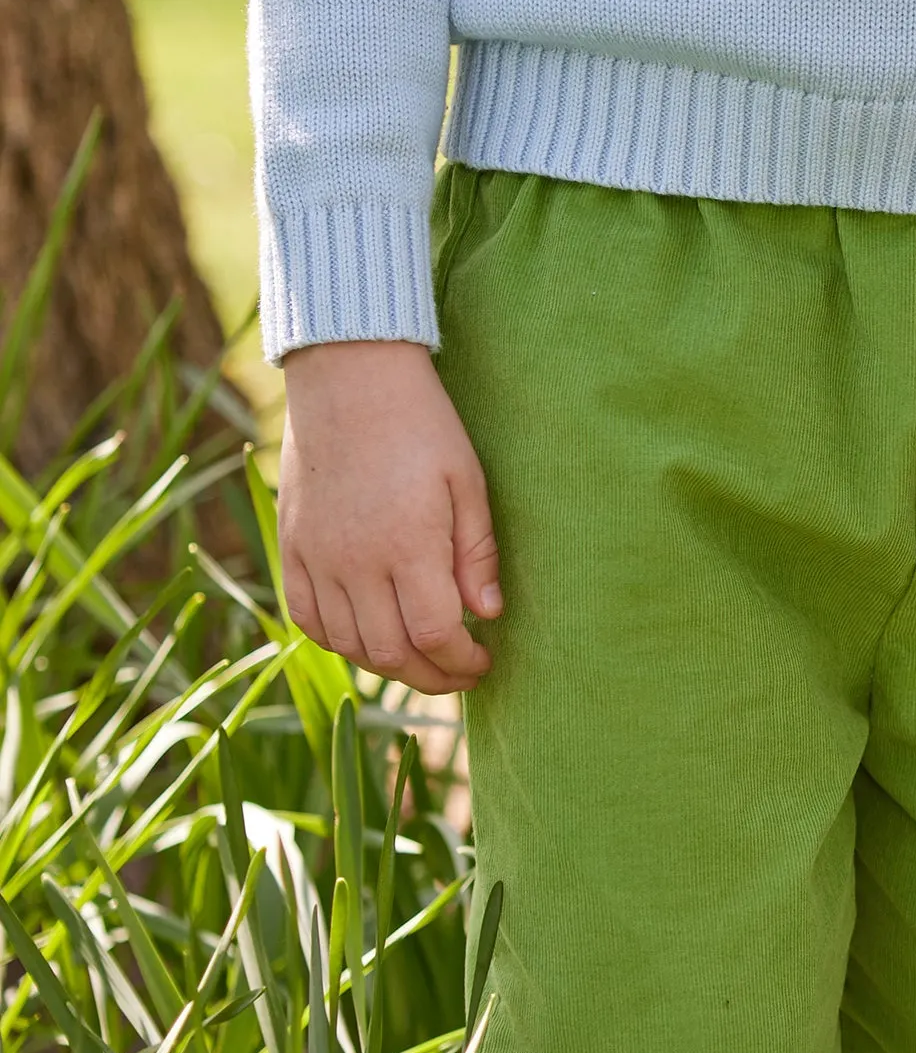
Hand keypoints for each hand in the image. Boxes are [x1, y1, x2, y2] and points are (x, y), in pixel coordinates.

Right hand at [277, 340, 503, 692]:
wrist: (348, 376)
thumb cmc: (420, 423)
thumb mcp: (467, 481)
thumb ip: (476, 553)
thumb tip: (488, 615)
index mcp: (407, 545)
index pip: (435, 635)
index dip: (462, 663)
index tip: (485, 661)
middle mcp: (354, 562)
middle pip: (389, 653)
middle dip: (431, 675)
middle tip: (459, 672)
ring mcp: (315, 557)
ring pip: (346, 644)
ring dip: (386, 663)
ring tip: (420, 656)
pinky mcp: (289, 546)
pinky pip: (305, 617)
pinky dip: (336, 640)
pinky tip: (366, 635)